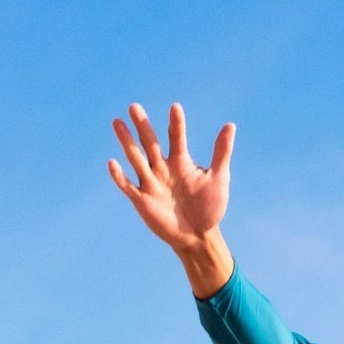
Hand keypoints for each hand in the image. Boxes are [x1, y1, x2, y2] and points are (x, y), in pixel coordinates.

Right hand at [109, 102, 233, 251]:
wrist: (199, 236)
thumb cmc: (209, 207)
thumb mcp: (218, 178)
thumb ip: (221, 152)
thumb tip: (230, 125)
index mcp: (180, 161)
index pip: (176, 137)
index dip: (176, 124)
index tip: (175, 107)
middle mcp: (162, 168)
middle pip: (150, 143)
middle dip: (143, 126)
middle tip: (134, 107)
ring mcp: (151, 183)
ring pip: (136, 159)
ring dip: (127, 142)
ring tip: (117, 122)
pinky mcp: (142, 200)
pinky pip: (128, 186)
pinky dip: (120, 176)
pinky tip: (112, 163)